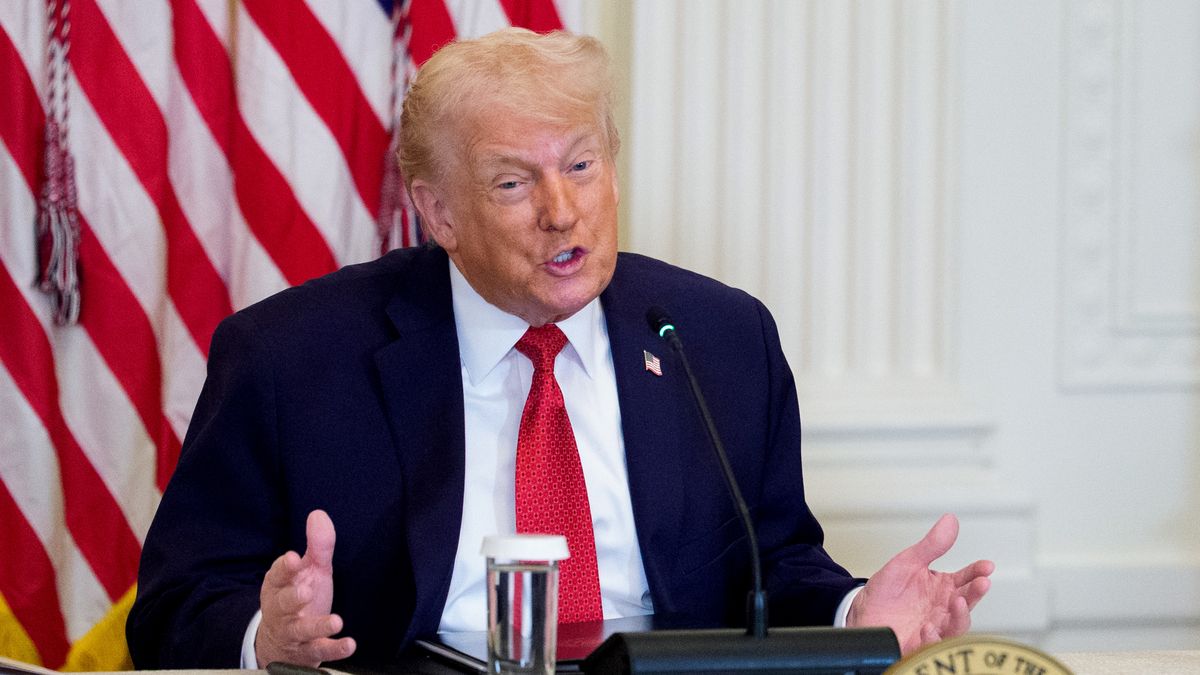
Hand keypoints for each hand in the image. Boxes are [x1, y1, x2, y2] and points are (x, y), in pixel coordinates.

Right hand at [255, 510, 356, 666]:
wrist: (282, 642)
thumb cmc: (299, 597)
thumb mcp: (310, 570)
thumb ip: (317, 546)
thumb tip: (318, 514)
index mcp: (278, 585)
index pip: (278, 575)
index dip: (285, 567)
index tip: (294, 558)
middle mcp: (281, 610)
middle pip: (282, 604)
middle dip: (292, 598)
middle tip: (305, 592)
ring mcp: (293, 633)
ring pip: (301, 630)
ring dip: (317, 626)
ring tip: (336, 621)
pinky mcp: (307, 651)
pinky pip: (319, 651)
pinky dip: (334, 649)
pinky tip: (350, 644)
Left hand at [846, 513, 993, 654]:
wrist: (861, 612)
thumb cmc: (887, 589)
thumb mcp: (908, 561)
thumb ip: (931, 545)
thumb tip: (950, 520)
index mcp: (943, 588)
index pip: (967, 578)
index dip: (978, 572)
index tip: (987, 566)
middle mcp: (943, 609)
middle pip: (966, 602)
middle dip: (975, 593)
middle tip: (981, 583)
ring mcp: (934, 627)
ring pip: (955, 626)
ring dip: (959, 616)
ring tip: (956, 602)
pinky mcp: (920, 644)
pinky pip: (931, 645)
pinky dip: (932, 638)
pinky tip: (927, 628)